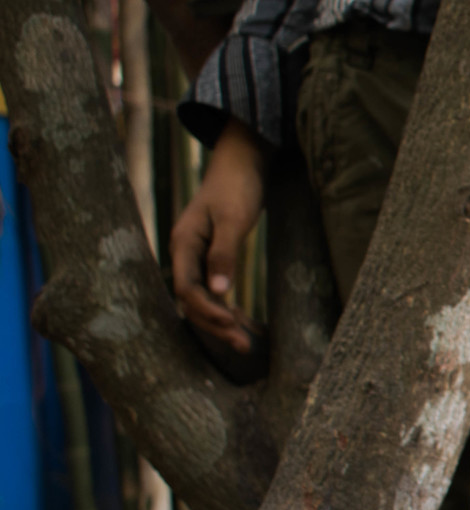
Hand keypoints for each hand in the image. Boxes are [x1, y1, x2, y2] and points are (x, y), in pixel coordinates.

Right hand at [170, 121, 266, 352]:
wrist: (242, 162)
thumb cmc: (238, 186)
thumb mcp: (233, 219)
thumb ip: (224, 253)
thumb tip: (220, 291)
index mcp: (183, 243)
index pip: (187, 289)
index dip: (208, 311)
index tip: (234, 324)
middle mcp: (185, 253)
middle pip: (193, 300)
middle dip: (216, 324)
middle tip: (244, 347)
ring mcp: (196, 256)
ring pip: (203, 298)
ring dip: (221, 321)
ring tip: (247, 344)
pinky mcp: (211, 256)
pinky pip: (213, 290)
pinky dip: (226, 307)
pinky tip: (243, 322)